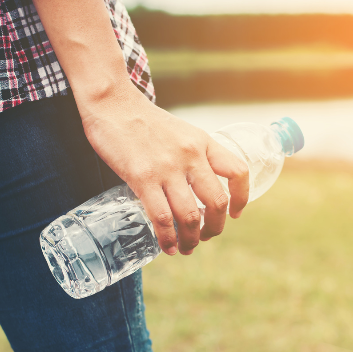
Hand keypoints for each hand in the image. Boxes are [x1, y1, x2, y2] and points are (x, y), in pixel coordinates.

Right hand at [78, 81, 249, 255]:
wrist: (111, 102)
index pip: (238, 172)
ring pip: (189, 216)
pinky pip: (161, 217)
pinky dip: (167, 239)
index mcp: (203, 142)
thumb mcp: (179, 131)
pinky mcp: (142, 177)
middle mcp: (191, 155)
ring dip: (191, 239)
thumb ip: (190, 154)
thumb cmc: (142, 119)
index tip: (235, 213)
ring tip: (186, 248)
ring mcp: (167, 167)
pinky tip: (166, 246)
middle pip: (217, 202)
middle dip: (215, 228)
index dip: (241, 198)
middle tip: (206, 237)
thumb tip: (194, 185)